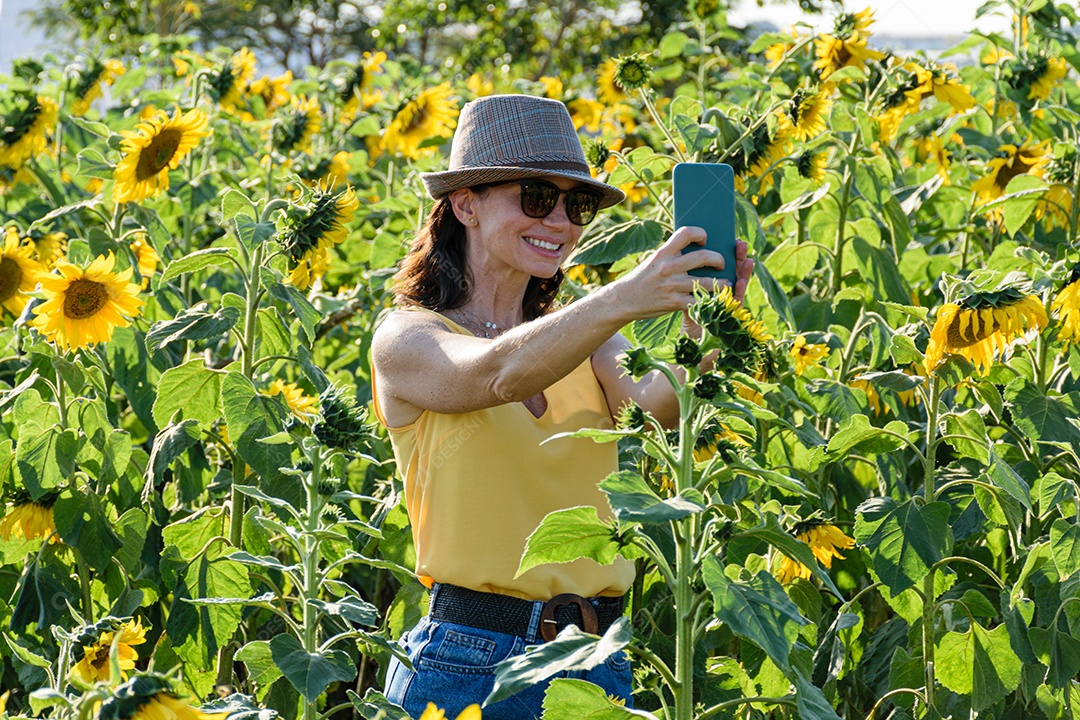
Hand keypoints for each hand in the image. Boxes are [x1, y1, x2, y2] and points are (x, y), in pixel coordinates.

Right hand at [611, 225, 726, 318]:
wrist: (623, 300)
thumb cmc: (642, 278)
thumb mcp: (654, 260)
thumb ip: (672, 254)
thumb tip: (695, 247)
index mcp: (663, 253)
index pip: (686, 233)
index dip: (700, 233)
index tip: (705, 240)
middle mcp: (668, 267)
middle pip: (704, 256)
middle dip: (718, 259)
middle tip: (721, 263)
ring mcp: (672, 286)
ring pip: (707, 282)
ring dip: (721, 283)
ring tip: (725, 283)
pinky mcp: (674, 303)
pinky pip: (699, 302)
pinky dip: (710, 301)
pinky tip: (715, 300)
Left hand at [680, 237, 754, 335]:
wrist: (688, 332)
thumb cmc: (683, 307)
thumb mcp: (682, 288)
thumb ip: (686, 273)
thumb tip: (684, 250)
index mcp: (711, 278)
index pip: (721, 262)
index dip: (727, 251)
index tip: (730, 239)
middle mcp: (722, 287)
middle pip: (733, 269)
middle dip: (737, 256)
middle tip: (740, 244)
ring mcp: (727, 298)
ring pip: (738, 281)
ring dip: (743, 270)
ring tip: (747, 258)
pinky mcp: (729, 311)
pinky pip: (736, 299)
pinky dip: (739, 289)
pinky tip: (741, 280)